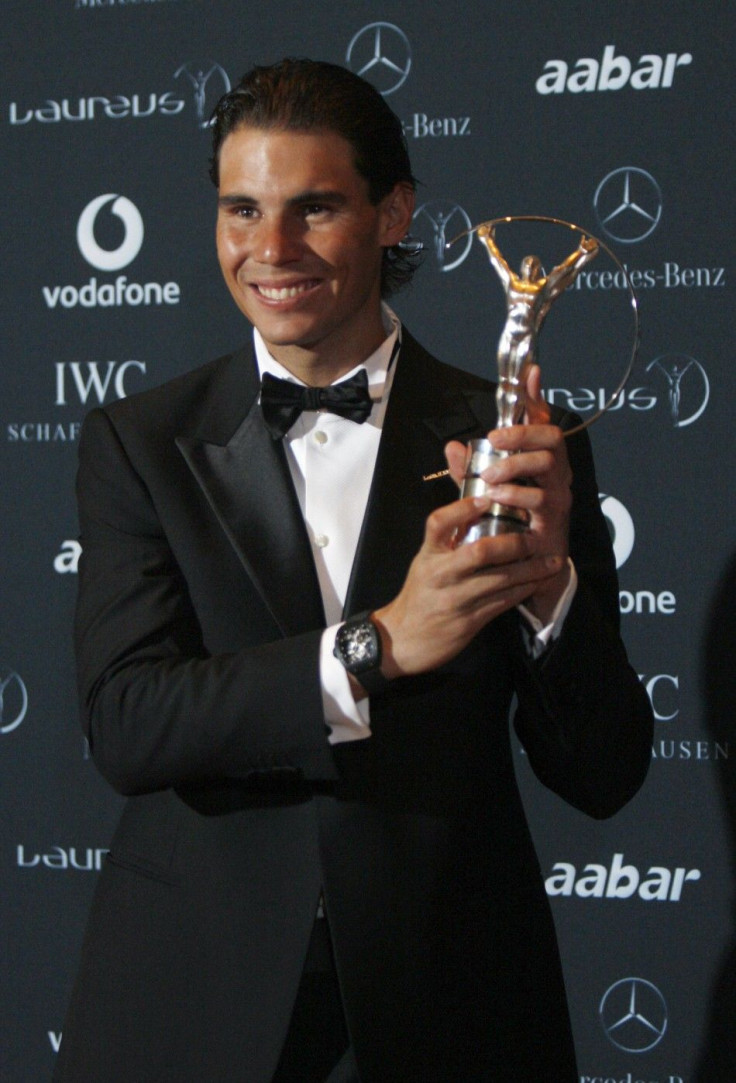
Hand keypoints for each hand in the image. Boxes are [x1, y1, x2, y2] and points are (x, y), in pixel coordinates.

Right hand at [371, 491, 564, 678]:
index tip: (485, 499)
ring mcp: (456, 599)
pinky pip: (504, 601)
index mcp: (428, 555)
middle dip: (515, 544)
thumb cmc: (419, 594)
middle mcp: (441, 574)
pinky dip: (524, 589)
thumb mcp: (425, 562)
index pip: (439, 523)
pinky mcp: (469, 621)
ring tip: (552, 561)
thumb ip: (447, 540)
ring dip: (531, 570)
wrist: (403, 638)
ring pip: (501, 579)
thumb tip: (477, 509)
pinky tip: (538, 582)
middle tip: (535, 538)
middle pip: (481, 552)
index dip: (462, 508)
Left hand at [444, 365, 571, 624]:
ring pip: (550, 466)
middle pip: (553, 438)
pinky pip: (542, 503)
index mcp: (539, 462)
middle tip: (495, 441)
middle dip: (523, 434)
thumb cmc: (508, 526)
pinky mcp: (555, 524)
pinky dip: (518, 497)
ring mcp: (558, 499)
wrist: (528, 573)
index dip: (536, 397)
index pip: (542, 421)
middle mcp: (555, 476)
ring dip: (517, 466)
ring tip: (490, 477)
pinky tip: (497, 500)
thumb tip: (452, 444)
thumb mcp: (486, 494)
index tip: (529, 372)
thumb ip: (472, 469)